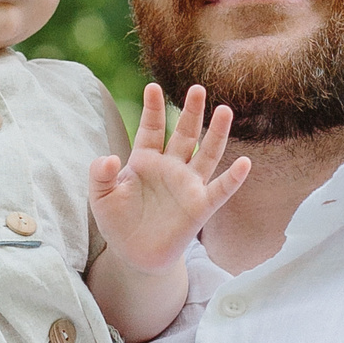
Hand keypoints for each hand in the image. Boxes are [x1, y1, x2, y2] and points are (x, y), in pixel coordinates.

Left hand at [86, 83, 250, 272]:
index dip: (153, 108)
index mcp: (145, 160)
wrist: (134, 255)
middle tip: (197, 88)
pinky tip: (244, 163)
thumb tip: (109, 157)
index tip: (152, 87)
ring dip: (216, 134)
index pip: (151, 128)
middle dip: (191, 111)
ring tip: (224, 110)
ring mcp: (188, 185)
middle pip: (184, 133)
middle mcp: (170, 167)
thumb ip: (99, 175)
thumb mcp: (100, 197)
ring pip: (207, 154)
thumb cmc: (117, 222)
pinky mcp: (200, 207)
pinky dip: (233, 178)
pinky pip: (220, 189)